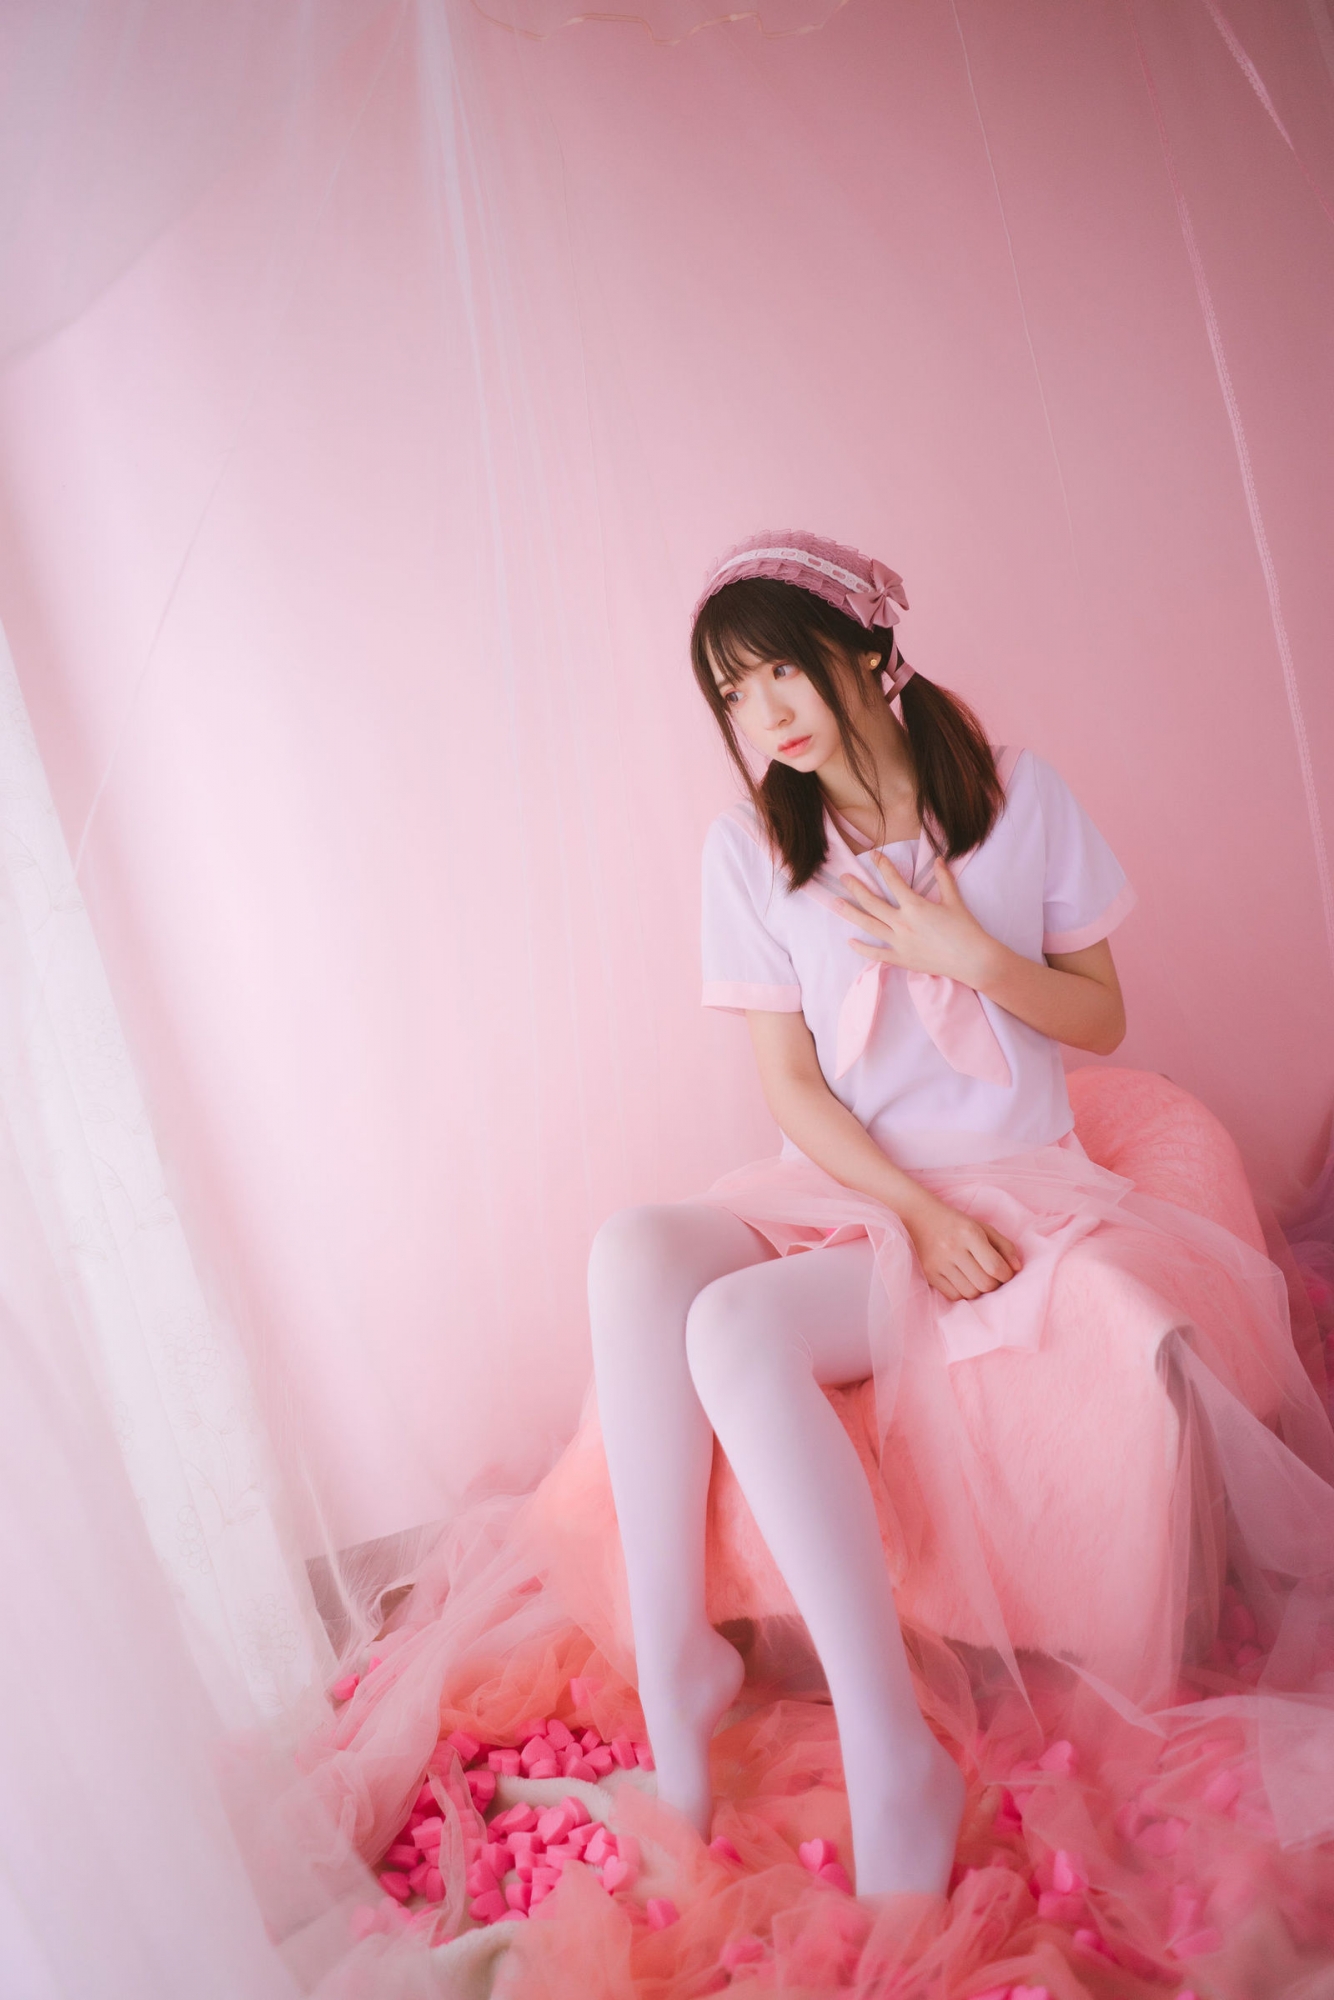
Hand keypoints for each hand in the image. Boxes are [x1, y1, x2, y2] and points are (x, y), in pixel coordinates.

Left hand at [834, 853, 1000, 986]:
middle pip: (872, 902)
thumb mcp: (955, 901)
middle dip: (856, 887)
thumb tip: (938, 859)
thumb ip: (944, 879)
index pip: (893, 881)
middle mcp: (902, 923)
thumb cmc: (966, 929)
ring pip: (868, 925)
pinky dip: (862, 948)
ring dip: (850, 913)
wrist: (973, 960)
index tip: (872, 856)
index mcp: (915, 906)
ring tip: (836, 903)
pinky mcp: (901, 959)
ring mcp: (899, 942)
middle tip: (844, 877)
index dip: (882, 866)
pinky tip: (850, 941)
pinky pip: (876, 953)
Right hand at [900, 1194, 1021, 1301]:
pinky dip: (963, 1293)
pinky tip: (963, 1281)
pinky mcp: (928, 1274)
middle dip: (994, 1284)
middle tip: (992, 1277)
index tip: (1005, 1273)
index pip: (995, 1266)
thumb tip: (1017, 1268)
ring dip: (979, 1290)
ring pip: (970, 1293)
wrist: (918, 1218)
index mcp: (969, 1233)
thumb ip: (1004, 1246)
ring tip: (977, 1279)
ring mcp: (938, 1263)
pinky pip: (954, 1296)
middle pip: (984, 1283)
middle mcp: (952, 1248)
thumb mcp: (982, 1227)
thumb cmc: (956, 1224)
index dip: (1006, 1275)